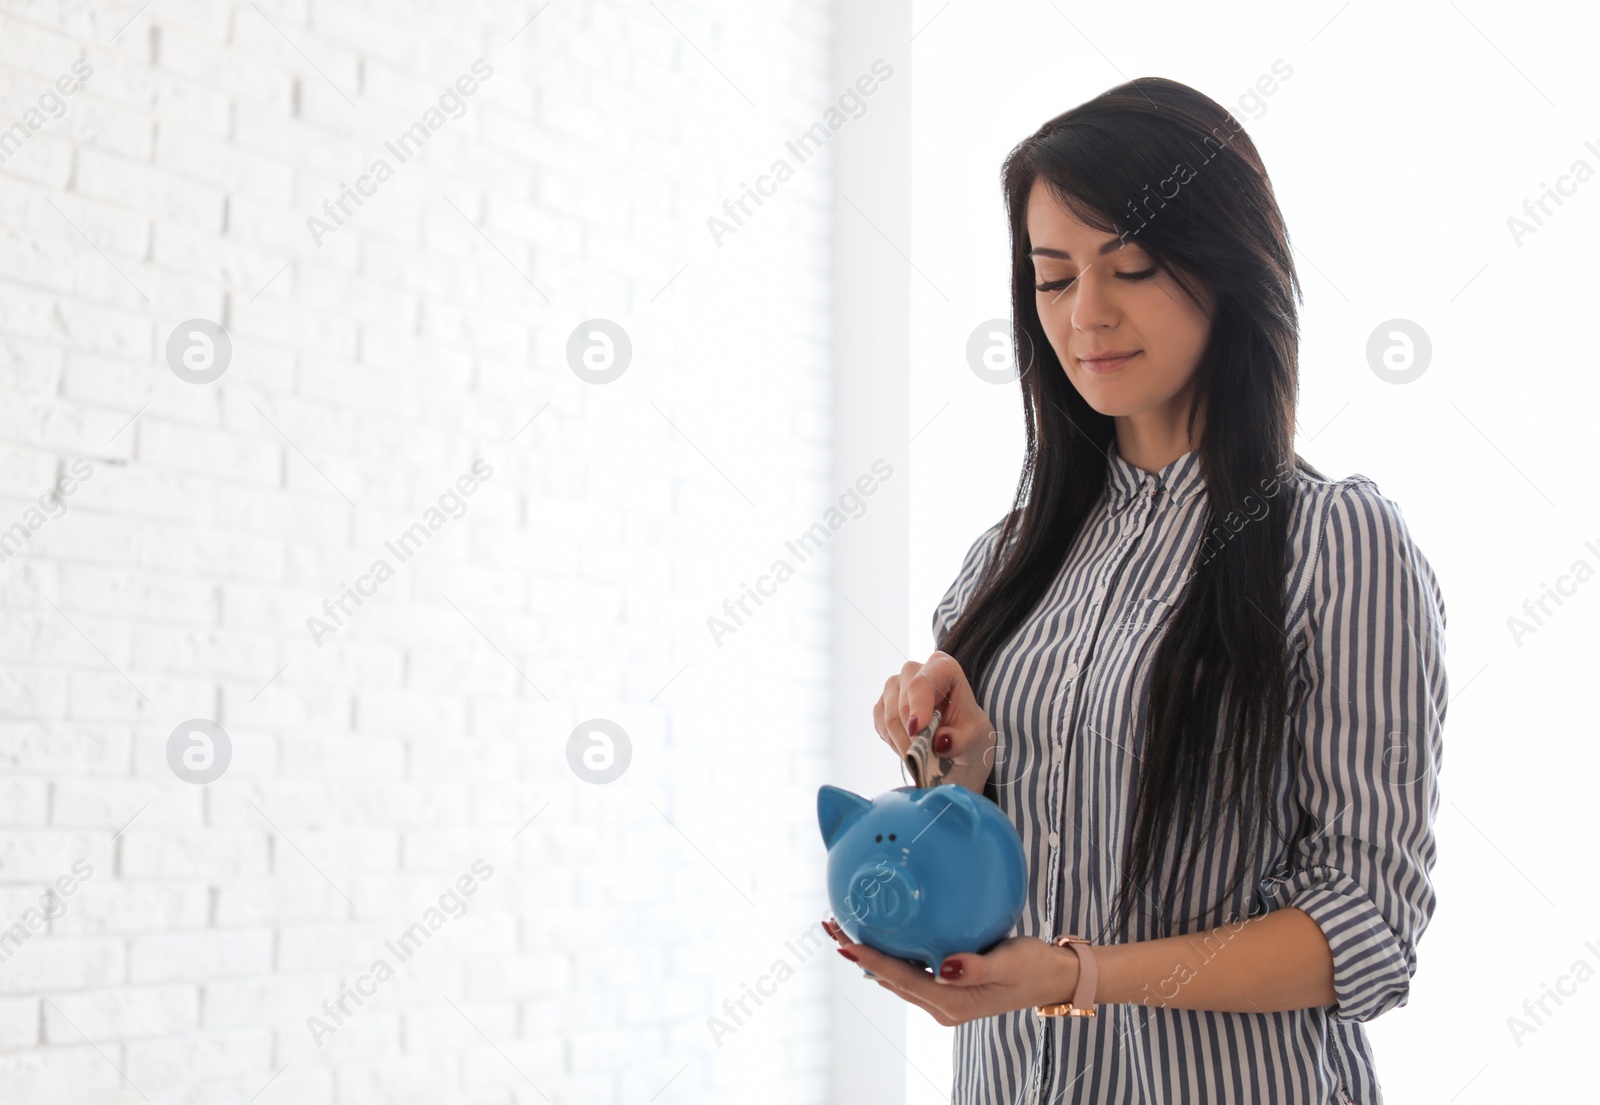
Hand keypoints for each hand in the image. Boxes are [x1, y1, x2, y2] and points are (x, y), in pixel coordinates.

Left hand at [823, 918, 1078, 1026]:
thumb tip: (943, 968)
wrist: (1051, 977)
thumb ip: (976, 968)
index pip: (900, 978)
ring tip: (844, 926)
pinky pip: (908, 969)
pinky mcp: (945, 985)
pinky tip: (880, 932)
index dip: (870, 960)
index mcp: (951, 1002)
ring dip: (869, 952)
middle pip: (889, 978)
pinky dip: (889, 952)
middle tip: (832, 924)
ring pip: (895, 974)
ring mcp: (941, 997)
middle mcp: (940, 1004)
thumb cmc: (1033, 968)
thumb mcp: (1009, 964)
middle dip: (859, 953)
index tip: (845, 943)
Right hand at [873, 651, 997, 790]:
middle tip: (926, 759)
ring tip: (922, 759)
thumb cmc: (968, 731)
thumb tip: (940, 742)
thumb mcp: (975, 737)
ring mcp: (894, 686)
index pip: (922, 683)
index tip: (918, 731)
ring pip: (889, 718)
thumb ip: (959, 740)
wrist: (959, 738)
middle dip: (913, 736)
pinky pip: (882, 727)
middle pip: (903, 704)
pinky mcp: (883, 704)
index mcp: (942, 667)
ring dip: (904, 745)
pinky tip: (912, 749)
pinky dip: (895, 744)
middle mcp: (913, 671)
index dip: (918, 706)